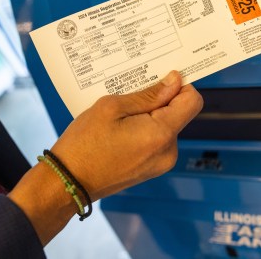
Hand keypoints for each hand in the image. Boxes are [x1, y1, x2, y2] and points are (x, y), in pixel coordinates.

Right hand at [8, 70, 202, 244]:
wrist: (67, 183)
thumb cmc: (84, 145)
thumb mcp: (112, 108)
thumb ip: (148, 94)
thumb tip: (174, 82)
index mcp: (161, 135)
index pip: (192, 101)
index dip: (181, 86)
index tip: (162, 78)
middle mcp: (168, 152)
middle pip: (179, 113)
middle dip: (159, 101)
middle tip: (130, 96)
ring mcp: (161, 163)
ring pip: (166, 126)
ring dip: (149, 115)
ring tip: (120, 116)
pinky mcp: (151, 169)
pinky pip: (156, 140)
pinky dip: (143, 129)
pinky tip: (120, 129)